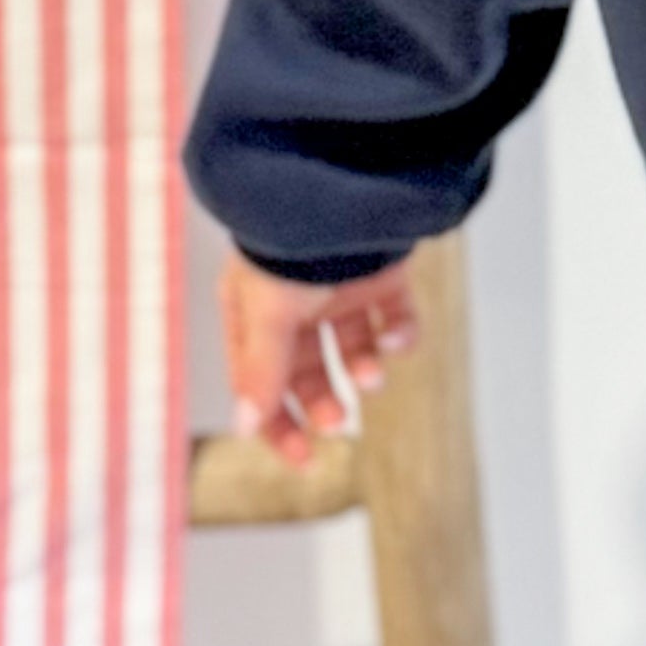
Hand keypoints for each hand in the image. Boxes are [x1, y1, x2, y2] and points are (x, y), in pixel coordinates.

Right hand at [218, 248, 420, 463]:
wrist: (348, 187)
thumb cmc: (291, 245)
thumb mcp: (268, 313)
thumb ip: (259, 371)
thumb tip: (244, 427)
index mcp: (252, 310)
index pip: (258, 380)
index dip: (277, 422)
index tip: (303, 457)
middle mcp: (294, 302)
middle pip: (305, 371)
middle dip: (323, 401)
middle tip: (340, 423)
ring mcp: (338, 288)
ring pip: (352, 348)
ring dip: (363, 369)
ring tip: (371, 376)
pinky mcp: (381, 275)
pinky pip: (394, 317)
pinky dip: (401, 334)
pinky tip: (399, 336)